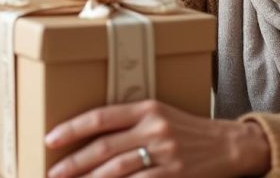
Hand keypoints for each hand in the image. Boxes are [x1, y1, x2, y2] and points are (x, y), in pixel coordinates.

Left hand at [44, 100, 270, 177]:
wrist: (229, 145)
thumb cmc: (188, 130)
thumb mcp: (160, 115)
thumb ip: (130, 121)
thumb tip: (92, 137)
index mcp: (148, 108)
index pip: (102, 116)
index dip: (73, 128)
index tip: (51, 139)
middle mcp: (154, 128)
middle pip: (104, 146)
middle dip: (74, 162)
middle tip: (53, 171)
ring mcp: (165, 153)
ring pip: (116, 169)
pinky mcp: (173, 175)